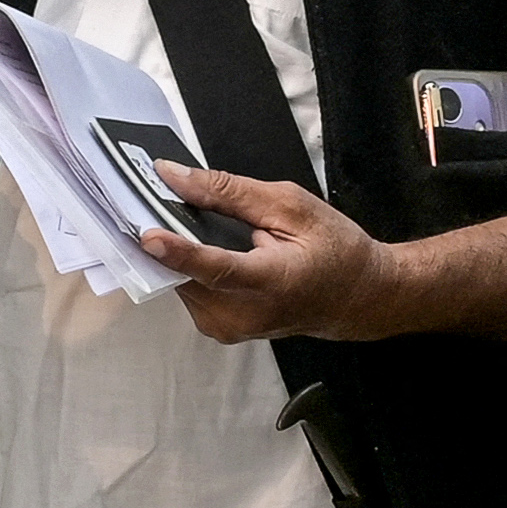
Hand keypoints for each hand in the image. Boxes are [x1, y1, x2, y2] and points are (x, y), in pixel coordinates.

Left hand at [141, 165, 403, 344]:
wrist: (359, 297)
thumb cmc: (335, 249)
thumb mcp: (290, 205)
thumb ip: (229, 192)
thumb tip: (176, 178)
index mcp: (274, 281)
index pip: (217, 269)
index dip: (180, 252)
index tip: (148, 235)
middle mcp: (246, 314)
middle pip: (187, 274)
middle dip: (170, 238)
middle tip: (156, 201)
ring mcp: (230, 328)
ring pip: (181, 282)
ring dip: (179, 253)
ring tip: (195, 225)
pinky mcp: (220, 330)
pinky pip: (189, 290)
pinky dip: (190, 267)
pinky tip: (206, 248)